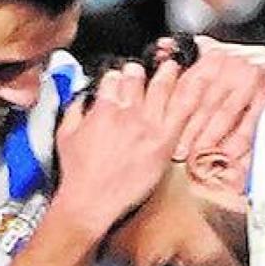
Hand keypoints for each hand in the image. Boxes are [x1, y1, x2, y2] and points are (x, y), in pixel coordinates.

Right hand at [54, 60, 187, 236]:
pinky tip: (198, 82)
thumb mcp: (65, 135)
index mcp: (104, 108)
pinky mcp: (164, 141)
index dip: (118, 75)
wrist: (91, 201)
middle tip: (144, 70)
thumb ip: (75, 111)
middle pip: (138, 78)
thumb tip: (81, 100)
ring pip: (162, 87)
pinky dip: (191, 93)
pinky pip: (182, 111)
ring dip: (167, 71)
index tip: (121, 76)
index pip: (114, 78)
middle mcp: (127, 112)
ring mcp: (148, 125)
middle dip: (140, 70)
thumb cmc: (78, 174)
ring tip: (172, 64)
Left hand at [163, 36, 264, 160]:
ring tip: (200, 158)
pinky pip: (253, 118)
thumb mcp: (214, 55)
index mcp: (213, 55)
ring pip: (226, 111)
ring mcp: (253, 75)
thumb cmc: (243, 67)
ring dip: (212, 137)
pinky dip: (241, 138)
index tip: (164, 135)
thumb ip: (188, 56)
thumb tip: (162, 47)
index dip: (174, 113)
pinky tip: (229, 154)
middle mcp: (232, 62)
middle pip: (205, 102)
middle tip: (180, 153)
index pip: (188, 86)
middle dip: (191, 132)